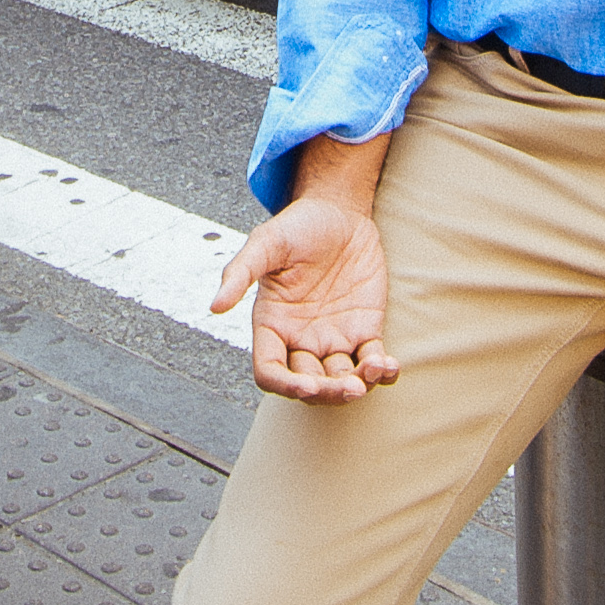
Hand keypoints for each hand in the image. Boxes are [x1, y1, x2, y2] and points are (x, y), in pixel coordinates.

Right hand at [211, 195, 397, 402]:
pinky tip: (389, 366)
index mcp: (272, 325)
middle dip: (329, 392)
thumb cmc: (297, 226)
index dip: (286, 385)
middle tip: (351, 387)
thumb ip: (240, 273)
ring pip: (342, 380)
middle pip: (309, 384)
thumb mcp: (265, 243)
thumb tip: (215, 307)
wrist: (338, 212)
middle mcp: (300, 339)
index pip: (270, 371)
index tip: (308, 384)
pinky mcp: (364, 330)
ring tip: (375, 369)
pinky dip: (381, 372)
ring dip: (359, 385)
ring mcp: (333, 338)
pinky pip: (372, 361)